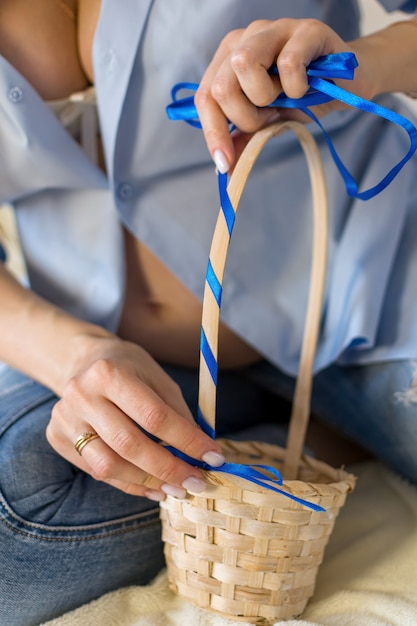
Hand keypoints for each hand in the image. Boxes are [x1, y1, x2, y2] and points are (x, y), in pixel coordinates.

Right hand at [46, 334, 223, 500]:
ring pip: (108, 466)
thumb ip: (178, 414)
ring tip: (174, 489)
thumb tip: (201, 455)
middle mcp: (82, 395)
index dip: (187, 441)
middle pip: (129, 444)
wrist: (83, 360)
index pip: (154, 416)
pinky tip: (151, 485)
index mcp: (111, 373)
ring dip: (147, 482)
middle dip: (168, 469)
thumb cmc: (129, 370)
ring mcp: (65, 418)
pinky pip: (95, 470)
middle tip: (196, 482)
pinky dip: (127, 483)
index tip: (213, 458)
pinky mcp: (56, 437)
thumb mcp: (158, 379)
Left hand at [195, 18, 374, 171]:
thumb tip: (226, 168)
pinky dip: (296, 87)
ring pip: (243, 64)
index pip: (206, 97)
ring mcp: (275, 29)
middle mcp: (246, 38)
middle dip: (244, 117)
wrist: (344, 85)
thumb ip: (244, 139)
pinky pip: (288, 63)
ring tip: (285, 99)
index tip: (225, 163)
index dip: (213, 133)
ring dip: (264, 98)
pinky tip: (307, 87)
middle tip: (268, 119)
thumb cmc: (302, 98)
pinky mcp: (307, 30)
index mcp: (229, 58)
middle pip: (221, 85)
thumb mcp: (268, 122)